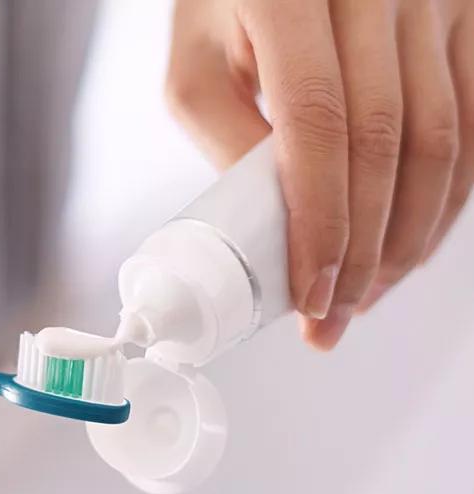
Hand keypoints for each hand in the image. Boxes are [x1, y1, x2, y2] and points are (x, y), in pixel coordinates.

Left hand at [167, 0, 472, 348]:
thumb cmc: (224, 1)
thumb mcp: (196, 64)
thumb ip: (226, 138)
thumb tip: (278, 229)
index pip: (317, 124)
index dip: (320, 222)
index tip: (310, 292)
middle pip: (386, 143)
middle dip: (364, 250)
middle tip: (337, 312)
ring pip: (441, 142)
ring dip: (408, 236)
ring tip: (368, 292)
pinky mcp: (465, 16)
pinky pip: (471, 121)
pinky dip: (446, 196)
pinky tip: (410, 241)